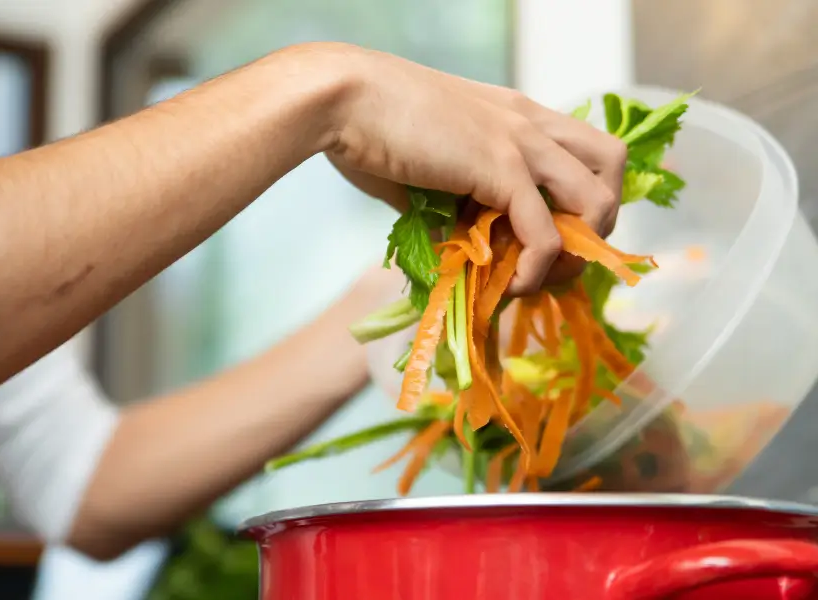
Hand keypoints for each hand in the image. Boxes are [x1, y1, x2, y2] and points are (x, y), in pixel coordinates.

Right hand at [316, 44, 626, 294]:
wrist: (341, 98)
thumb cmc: (367, 128)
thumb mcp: (423, 172)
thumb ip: (449, 208)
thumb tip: (457, 251)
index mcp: (514, 116)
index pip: (583, 153)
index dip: (578, 200)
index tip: (544, 239)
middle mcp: (530, 123)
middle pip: (612, 167)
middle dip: (599, 220)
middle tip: (557, 256)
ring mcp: (521, 142)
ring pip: (598, 201)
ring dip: (578, 250)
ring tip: (535, 276)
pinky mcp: (502, 169)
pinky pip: (547, 234)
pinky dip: (536, 270)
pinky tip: (507, 285)